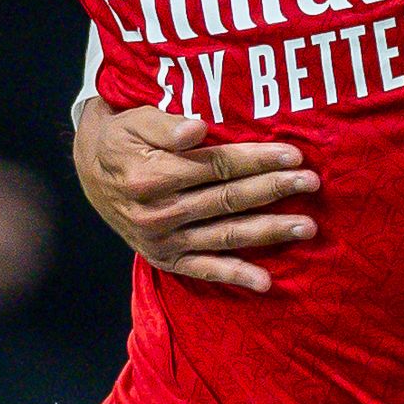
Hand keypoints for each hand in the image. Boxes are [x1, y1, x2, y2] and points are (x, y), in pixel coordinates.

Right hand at [75, 102, 318, 291]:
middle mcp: (160, 213)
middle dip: (274, 190)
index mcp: (153, 176)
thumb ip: (166, 125)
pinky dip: (235, 276)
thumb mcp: (135, 121)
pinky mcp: (165, 259)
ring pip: (226, 235)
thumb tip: (197, 129)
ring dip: (269, 232)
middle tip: (312, 183)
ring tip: (307, 227)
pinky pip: (204, 270)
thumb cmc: (122, 139)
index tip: (294, 154)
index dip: (257, 160)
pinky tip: (266, 282)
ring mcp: (163, 240)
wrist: (91, 174)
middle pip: (229, 200)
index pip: (217, 167)